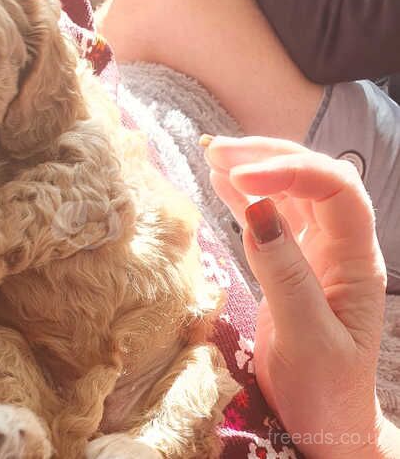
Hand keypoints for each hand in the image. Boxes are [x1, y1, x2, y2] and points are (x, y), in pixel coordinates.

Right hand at [202, 135, 398, 457]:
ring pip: (287, 194)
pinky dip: (242, 197)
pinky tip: (220, 181)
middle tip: (218, 150)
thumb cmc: (324, 388)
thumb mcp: (307, 338)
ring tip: (213, 153)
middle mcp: (338, 248)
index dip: (290, 173)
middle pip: (312, 179)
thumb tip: (256, 213)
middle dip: (268, 157)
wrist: (323, 419)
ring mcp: (312, 254)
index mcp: (356, 262)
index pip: (335, 191)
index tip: (241, 179)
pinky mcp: (287, 265)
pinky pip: (267, 219)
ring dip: (253, 168)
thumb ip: (285, 274)